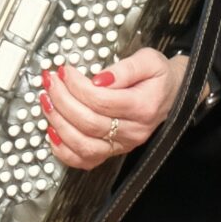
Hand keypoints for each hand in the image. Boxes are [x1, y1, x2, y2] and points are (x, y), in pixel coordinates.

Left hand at [41, 49, 189, 170]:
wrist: (174, 94)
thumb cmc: (159, 76)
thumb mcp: (149, 60)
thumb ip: (125, 68)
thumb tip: (99, 78)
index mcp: (142, 107)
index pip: (101, 101)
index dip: (77, 86)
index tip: (64, 70)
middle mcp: (133, 131)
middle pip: (89, 122)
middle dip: (63, 101)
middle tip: (51, 82)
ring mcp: (122, 145)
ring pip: (84, 145)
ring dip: (59, 124)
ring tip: (47, 102)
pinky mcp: (113, 151)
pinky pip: (85, 161)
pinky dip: (64, 151)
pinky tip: (52, 132)